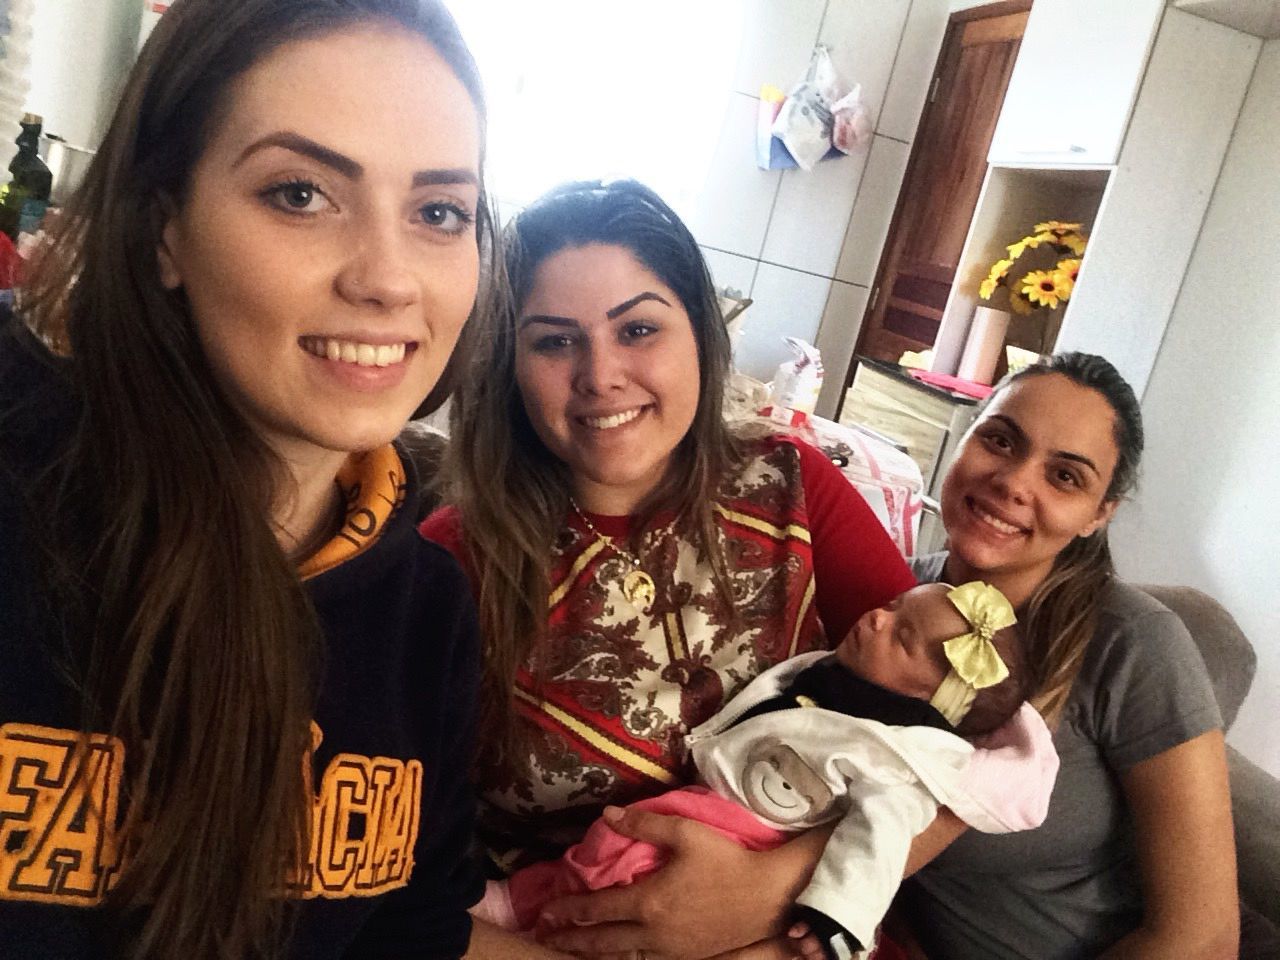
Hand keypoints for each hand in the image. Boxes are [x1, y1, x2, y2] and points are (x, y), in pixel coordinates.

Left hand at [537, 806, 823, 959]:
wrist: (768, 897)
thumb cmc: (727, 860)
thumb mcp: (686, 833)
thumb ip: (643, 825)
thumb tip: (606, 815)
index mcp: (648, 903)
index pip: (597, 908)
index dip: (569, 910)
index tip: (547, 912)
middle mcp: (653, 933)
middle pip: (602, 942)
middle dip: (571, 940)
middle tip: (545, 939)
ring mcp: (671, 951)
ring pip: (622, 957)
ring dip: (594, 953)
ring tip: (573, 951)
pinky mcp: (688, 957)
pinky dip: (624, 959)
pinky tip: (620, 955)